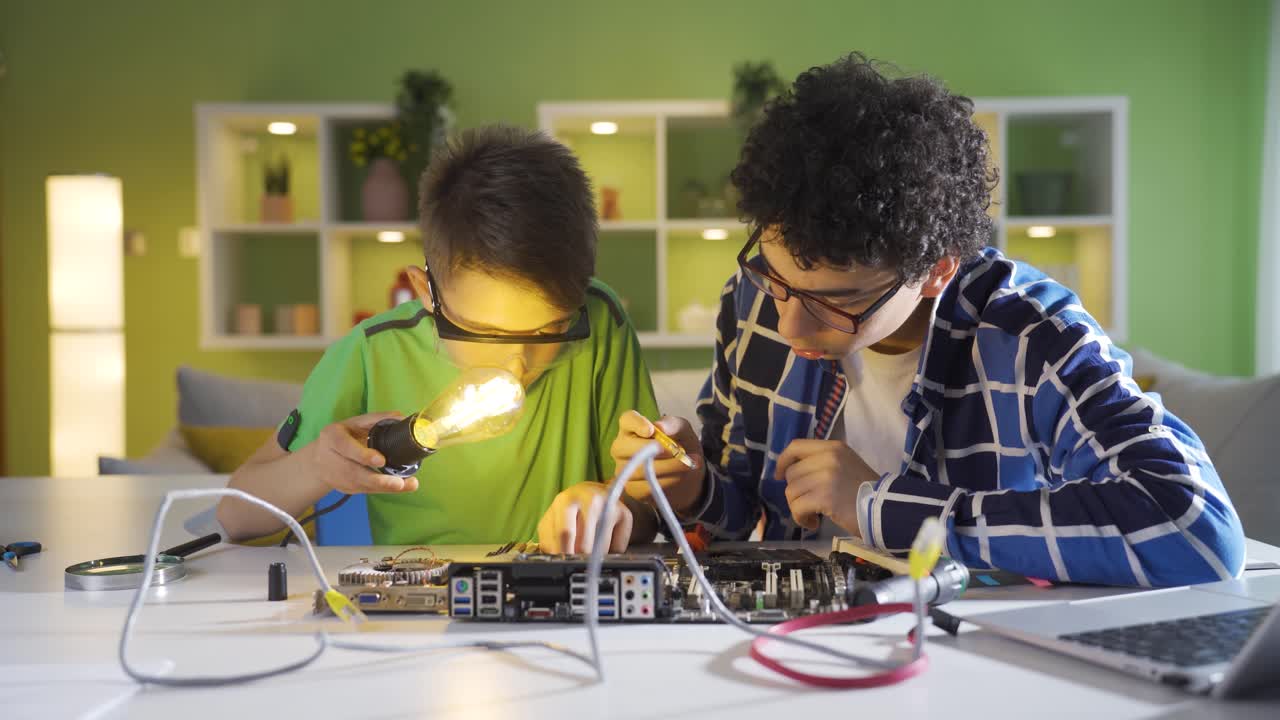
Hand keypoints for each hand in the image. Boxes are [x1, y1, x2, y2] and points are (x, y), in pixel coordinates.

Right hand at [306, 412, 420, 494]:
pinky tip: (400, 487)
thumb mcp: (355, 423)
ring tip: (407, 485)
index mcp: (332, 437)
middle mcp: (330, 458)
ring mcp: (336, 477)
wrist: (320, 457)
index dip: (363, 455)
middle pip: (353, 473)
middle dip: (378, 480)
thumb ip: (377, 419)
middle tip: (399, 483)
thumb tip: (402, 419)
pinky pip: (364, 490)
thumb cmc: (344, 435)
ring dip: (384, 487)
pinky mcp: (344, 488)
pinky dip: (382, 490)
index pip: (345, 446)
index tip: (381, 461)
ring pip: (360, 485)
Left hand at [537, 482, 633, 553]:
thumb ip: (548, 542)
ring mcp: (610, 506)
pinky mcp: (625, 514)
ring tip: (588, 549)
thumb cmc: (567, 513)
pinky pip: (619, 547)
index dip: (565, 553)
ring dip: (594, 557)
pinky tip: (603, 544)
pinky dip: (611, 554)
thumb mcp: (551, 523)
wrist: (591, 494)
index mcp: (566, 501)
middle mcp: (590, 499)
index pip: (565, 533)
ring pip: (602, 548)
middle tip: (577, 562)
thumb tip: (555, 559)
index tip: (564, 565)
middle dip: (580, 558)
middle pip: (585, 543)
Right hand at [611, 410, 706, 514]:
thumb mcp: (682, 431)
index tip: (651, 430)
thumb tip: (660, 427)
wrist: (687, 473)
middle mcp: (622, 447)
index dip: (635, 424)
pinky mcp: (631, 489)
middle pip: (622, 447)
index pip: (626, 420)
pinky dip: (666, 482)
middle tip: (674, 451)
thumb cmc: (680, 444)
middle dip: (649, 450)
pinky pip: (643, 487)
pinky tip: (680, 477)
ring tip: (686, 464)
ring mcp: (623, 469)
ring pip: (636, 470)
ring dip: (665, 467)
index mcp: (632, 427)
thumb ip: (673, 424)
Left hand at [774, 439, 875, 533]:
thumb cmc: (867, 491)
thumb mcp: (846, 465)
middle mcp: (828, 458)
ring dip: (798, 508)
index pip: (796, 446)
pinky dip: (801, 518)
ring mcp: (826, 476)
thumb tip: (790, 472)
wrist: (887, 508)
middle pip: (792, 474)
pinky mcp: (825, 497)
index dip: (783, 461)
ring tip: (813, 515)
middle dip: (795, 493)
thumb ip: (822, 463)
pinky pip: (797, 507)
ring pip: (791, 492)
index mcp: (833, 448)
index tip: (778, 475)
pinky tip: (814, 523)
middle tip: (808, 504)